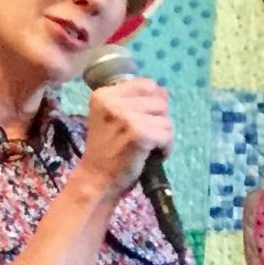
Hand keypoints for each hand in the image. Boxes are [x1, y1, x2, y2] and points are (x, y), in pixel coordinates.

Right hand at [75, 78, 170, 197]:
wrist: (96, 179)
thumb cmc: (107, 150)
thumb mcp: (115, 118)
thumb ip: (137, 101)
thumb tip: (164, 90)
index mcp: (103, 94)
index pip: (146, 85)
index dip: (152, 103)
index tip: (141, 120)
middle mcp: (111, 101)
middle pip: (159, 102)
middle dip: (158, 121)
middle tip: (143, 137)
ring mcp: (125, 117)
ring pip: (166, 119)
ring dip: (163, 136)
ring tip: (147, 147)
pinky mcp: (138, 133)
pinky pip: (167, 135)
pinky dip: (165, 148)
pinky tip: (152, 155)